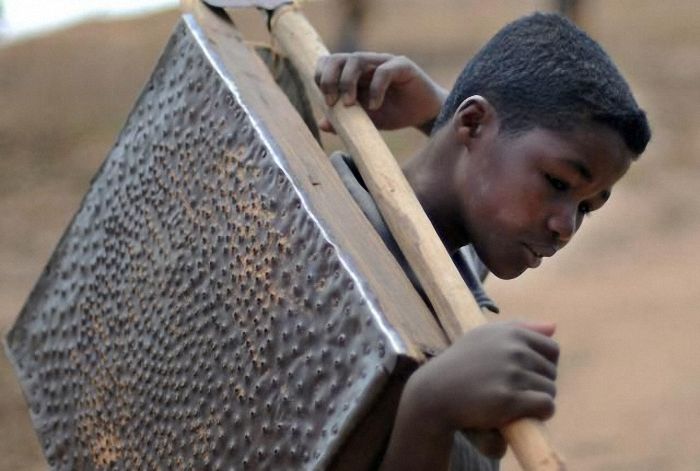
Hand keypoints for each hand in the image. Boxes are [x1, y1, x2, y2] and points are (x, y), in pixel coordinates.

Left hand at [314, 52, 446, 133]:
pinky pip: (383, 71)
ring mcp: (384, 62)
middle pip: (338, 58)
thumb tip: (323, 124)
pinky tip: (375, 107)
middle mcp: (367, 64)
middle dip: (329, 78)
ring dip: (347, 82)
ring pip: (357, 59)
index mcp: (354, 73)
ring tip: (350, 105)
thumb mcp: (366, 121)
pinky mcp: (402, 66)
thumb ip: (346, 121)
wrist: (426, 114)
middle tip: (331, 102)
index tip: (325, 100)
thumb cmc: (395, 114)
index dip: (322, 77)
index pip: (329, 63)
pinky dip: (375, 89)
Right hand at [408, 321, 558, 431]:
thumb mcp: (484, 336)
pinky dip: (540, 414)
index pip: (552, 349)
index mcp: (511, 332)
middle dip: (539, 384)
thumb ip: (518, 328)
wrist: (436, 392)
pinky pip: (545, 406)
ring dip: (538, 400)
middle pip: (552, 372)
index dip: (543, 365)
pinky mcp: (509, 400)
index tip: (526, 375)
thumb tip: (554, 327)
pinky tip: (523, 414)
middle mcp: (514, 350)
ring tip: (516, 403)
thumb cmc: (461, 363)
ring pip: (550, 390)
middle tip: (516, 391)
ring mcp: (512, 374)